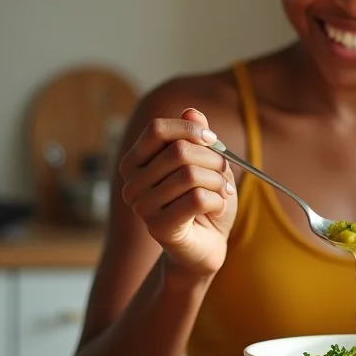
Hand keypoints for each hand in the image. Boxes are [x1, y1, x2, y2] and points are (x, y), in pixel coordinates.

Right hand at [119, 108, 237, 274]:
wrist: (208, 245)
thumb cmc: (205, 202)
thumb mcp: (207, 164)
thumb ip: (197, 138)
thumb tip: (192, 111)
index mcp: (137, 162)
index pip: (157, 129)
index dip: (190, 129)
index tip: (213, 140)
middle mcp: (132, 183)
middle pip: (179, 151)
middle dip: (213, 159)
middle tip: (224, 173)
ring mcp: (142, 207)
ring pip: (190, 175)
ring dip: (218, 182)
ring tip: (222, 192)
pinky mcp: (158, 228)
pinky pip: (197, 199)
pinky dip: (218, 201)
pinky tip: (217, 208)